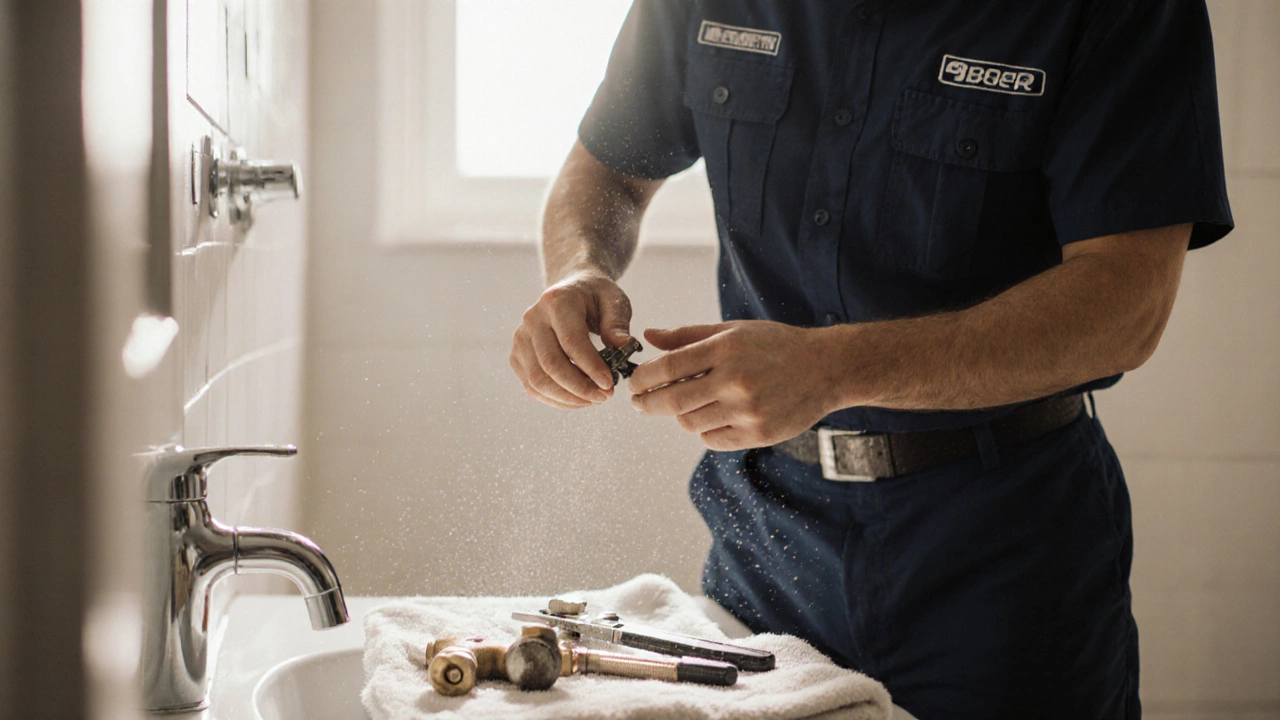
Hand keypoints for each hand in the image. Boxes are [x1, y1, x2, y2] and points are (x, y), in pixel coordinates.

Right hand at [510, 271, 633, 408]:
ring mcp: (521, 338)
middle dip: (580, 387)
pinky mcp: (517, 355)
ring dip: (567, 397)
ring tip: (593, 399)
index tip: (609, 384)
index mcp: (557, 300)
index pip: (571, 341)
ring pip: (538, 380)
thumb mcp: (613, 301)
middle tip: (604, 396)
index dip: (590, 367)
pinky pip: (532, 386)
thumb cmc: (594, 297)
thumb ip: (617, 324)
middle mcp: (533, 318)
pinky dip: (555, 399)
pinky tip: (577, 400)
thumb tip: (624, 347)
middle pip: (551, 363)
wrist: (569, 289)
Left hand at [629, 321, 838, 449]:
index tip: (634, 382)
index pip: (669, 366)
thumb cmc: (776, 345)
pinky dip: (703, 430)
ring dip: (679, 415)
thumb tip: (648, 336)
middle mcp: (736, 380)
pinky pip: (711, 439)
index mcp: (727, 349)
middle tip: (638, 402)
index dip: (643, 377)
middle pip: (673, 400)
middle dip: (647, 403)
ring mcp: (747, 411)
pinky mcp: (757, 434)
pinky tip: (711, 416)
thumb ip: (688, 336)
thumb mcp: (734, 331)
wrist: (826, 369)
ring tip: (684, 404)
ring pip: (690, 423)